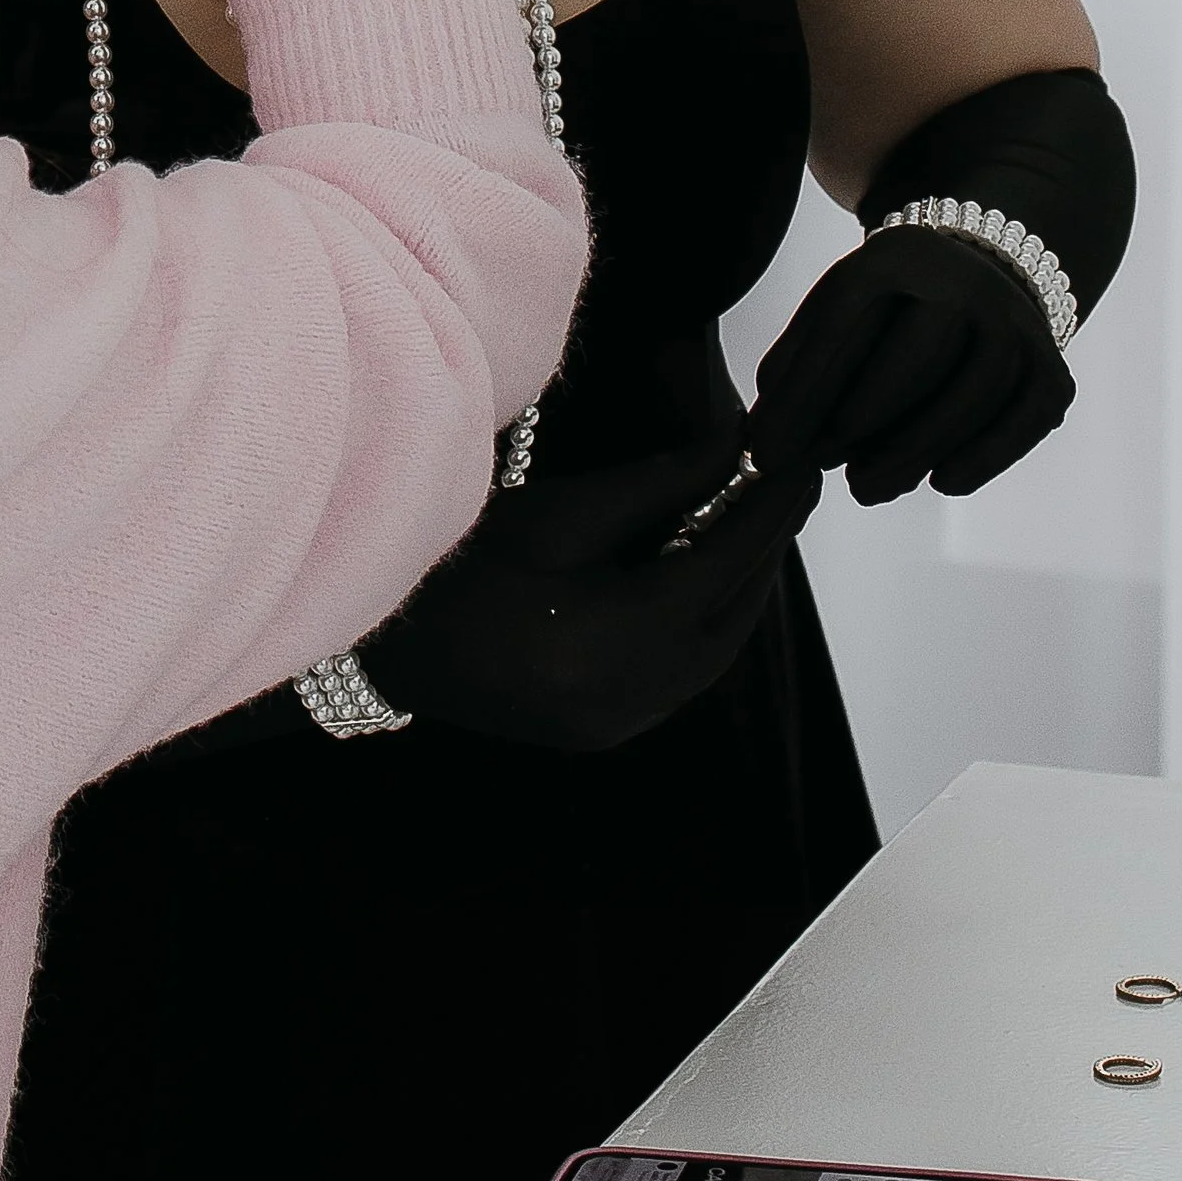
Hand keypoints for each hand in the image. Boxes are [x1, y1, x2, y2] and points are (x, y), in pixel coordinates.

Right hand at [348, 435, 822, 753]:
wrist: (380, 647)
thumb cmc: (456, 564)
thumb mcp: (556, 512)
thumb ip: (654, 487)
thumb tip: (733, 450)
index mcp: (615, 643)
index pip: (722, 569)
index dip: (768, 513)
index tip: (801, 461)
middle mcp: (632, 700)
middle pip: (732, 620)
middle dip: (765, 549)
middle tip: (791, 482)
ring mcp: (620, 725)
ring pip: (716, 654)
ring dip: (741, 586)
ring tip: (757, 518)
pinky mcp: (607, 729)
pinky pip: (687, 675)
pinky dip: (710, 621)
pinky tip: (706, 572)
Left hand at [748, 225, 1074, 502]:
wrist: (984, 265)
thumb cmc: (892, 302)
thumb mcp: (842, 304)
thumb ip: (800, 361)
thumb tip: (766, 437)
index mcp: (893, 257)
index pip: (840, 326)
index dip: (800, 395)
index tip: (769, 449)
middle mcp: (961, 282)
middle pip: (910, 363)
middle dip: (858, 425)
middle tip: (823, 466)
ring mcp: (1013, 322)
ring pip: (967, 398)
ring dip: (912, 453)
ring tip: (865, 486)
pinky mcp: (1052, 365)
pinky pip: (1022, 420)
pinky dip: (982, 458)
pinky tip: (940, 482)